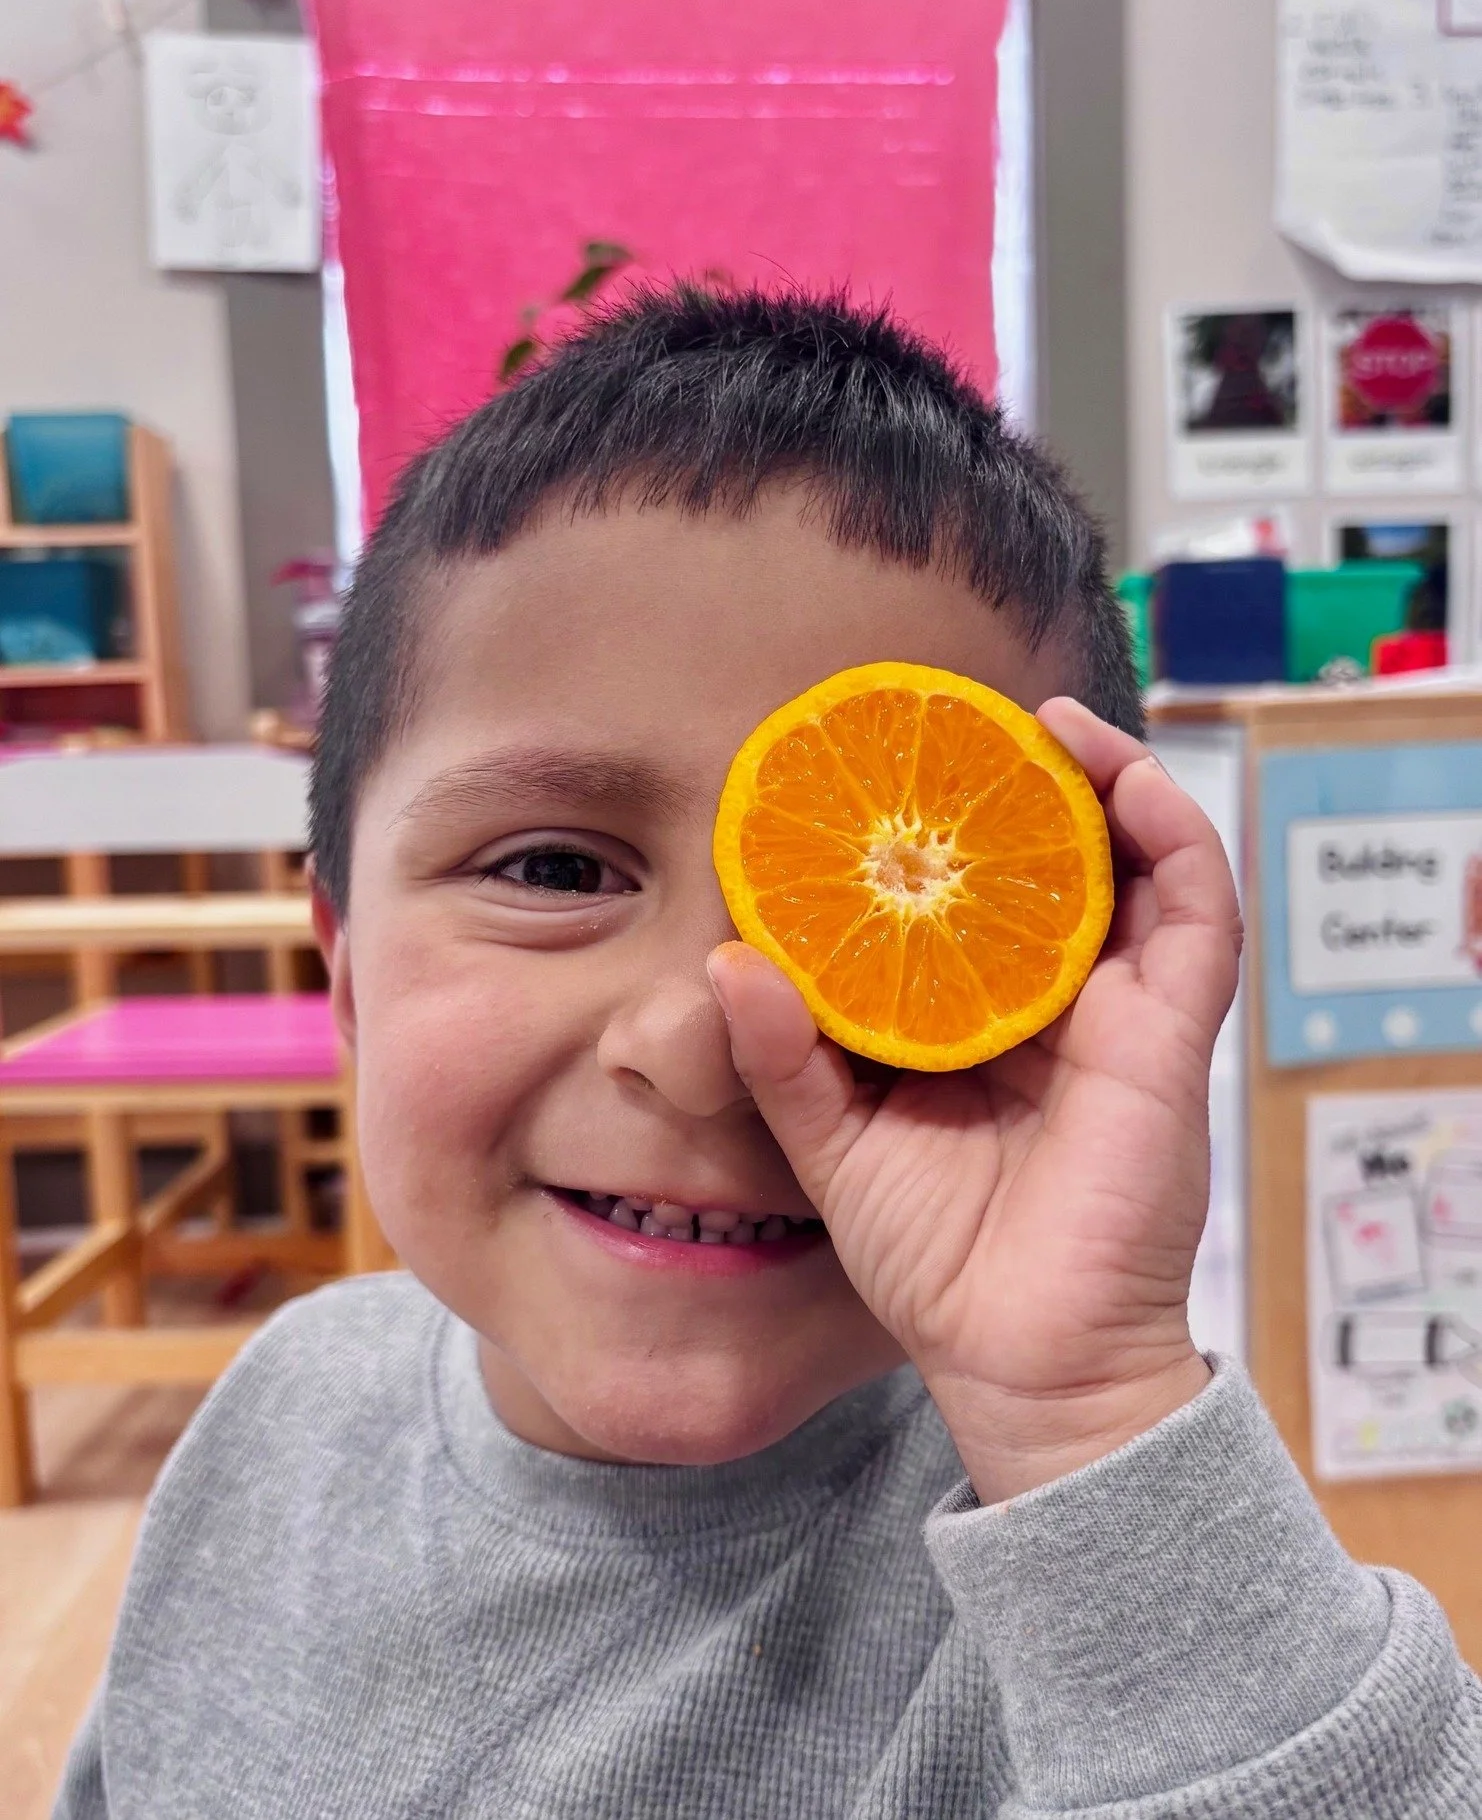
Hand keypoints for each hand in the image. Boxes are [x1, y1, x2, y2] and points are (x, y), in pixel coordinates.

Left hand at [707, 698, 1239, 1501]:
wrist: (1022, 1364)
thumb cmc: (938, 1261)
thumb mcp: (835, 1142)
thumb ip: (784, 1055)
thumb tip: (726, 960)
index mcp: (984, 1022)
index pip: (977, 899)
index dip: (952, 829)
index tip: (898, 765)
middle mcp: (1058, 1005)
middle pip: (1062, 865)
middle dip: (1033, 787)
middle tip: (980, 727)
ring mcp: (1122, 1016)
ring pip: (1141, 867)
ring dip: (1110, 784)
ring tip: (1053, 728)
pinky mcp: (1170, 1038)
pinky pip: (1197, 917)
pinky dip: (1175, 840)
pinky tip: (1126, 783)